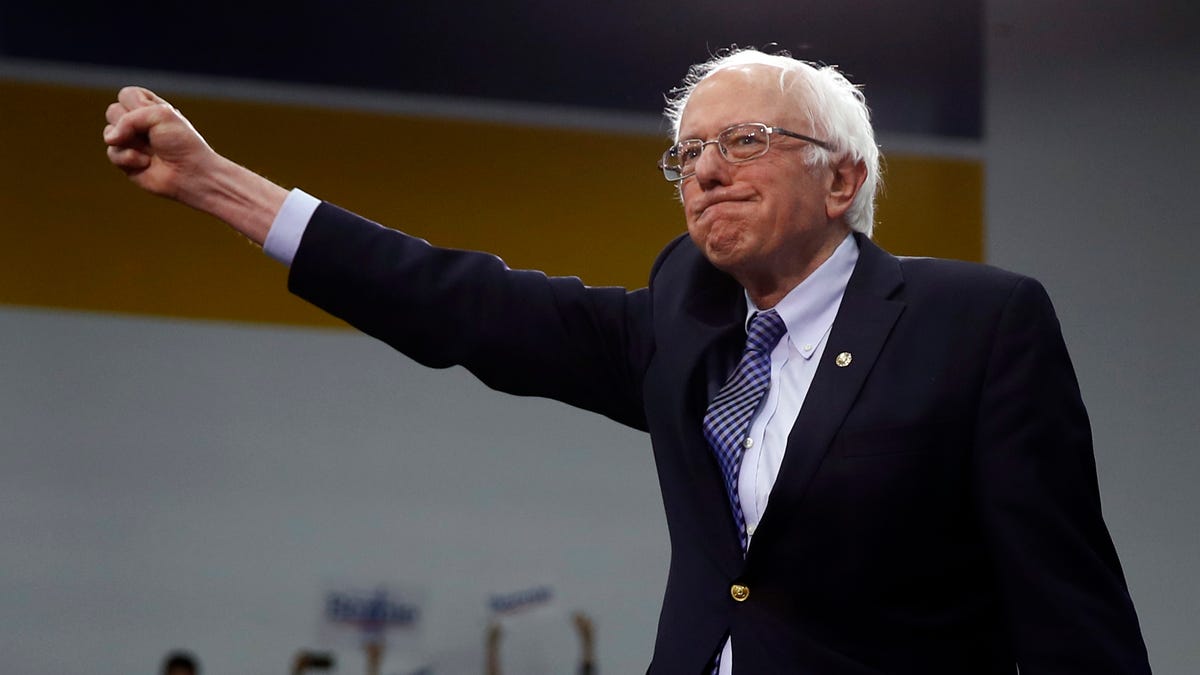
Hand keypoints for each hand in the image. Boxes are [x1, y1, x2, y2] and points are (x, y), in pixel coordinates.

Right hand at [102, 86, 287, 244]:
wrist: (192, 173)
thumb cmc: (181, 142)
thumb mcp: (159, 116)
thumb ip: (129, 119)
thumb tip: (109, 139)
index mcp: (149, 107)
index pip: (127, 95)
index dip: (137, 105)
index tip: (157, 116)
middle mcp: (137, 123)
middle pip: (112, 111)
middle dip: (131, 124)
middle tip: (153, 136)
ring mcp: (130, 142)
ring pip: (108, 133)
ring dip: (132, 143)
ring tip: (151, 151)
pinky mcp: (126, 161)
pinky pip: (112, 153)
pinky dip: (130, 159)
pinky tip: (146, 164)